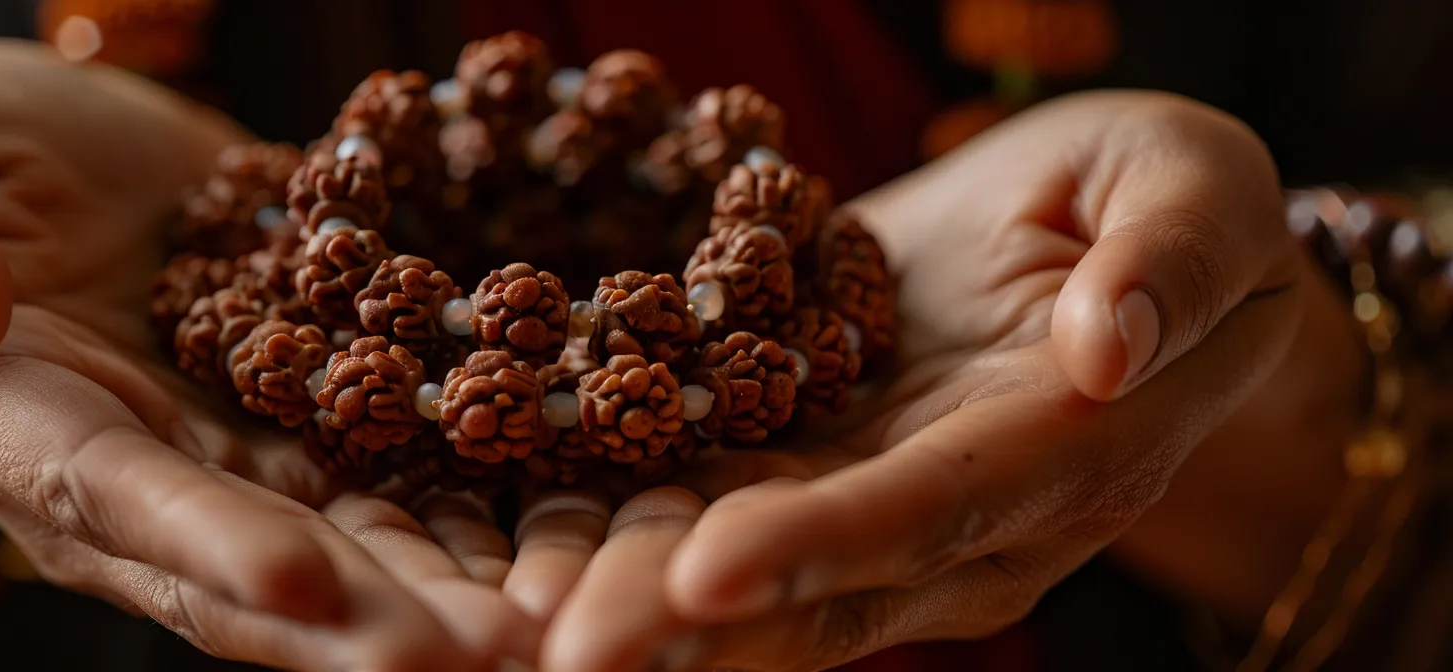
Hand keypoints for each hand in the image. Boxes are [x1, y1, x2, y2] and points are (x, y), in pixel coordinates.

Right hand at [0, 38, 530, 669]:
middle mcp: (130, 473)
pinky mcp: (283, 397)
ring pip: (339, 536)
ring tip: (555, 622)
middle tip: (493, 655)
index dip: (209, 543)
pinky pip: (378, 458)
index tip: (304, 587)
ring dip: (445, 584)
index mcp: (13, 429)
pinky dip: (466, 492)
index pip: (114, 497)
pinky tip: (561, 518)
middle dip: (371, 620)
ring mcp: (217, 446)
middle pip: (256, 565)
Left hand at [531, 90, 1309, 669]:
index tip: (710, 574)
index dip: (826, 545)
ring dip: (633, 604)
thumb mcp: (1192, 184)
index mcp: (1068, 454)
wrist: (1084, 229)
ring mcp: (877, 504)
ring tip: (517, 628)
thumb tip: (1108, 350)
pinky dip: (619, 542)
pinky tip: (525, 561)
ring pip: (748, 576)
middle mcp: (969, 519)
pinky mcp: (809, 471)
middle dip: (687, 621)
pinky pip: (708, 514)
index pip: (938, 511)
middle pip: (820, 583)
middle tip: (564, 647)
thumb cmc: (1155, 194)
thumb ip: (1169, 262)